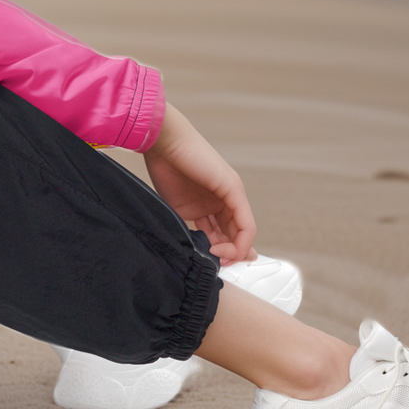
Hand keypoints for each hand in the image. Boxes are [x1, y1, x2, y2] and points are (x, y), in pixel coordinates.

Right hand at [141, 103, 256, 264]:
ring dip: (235, 251)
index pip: (224, 234)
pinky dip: (240, 241)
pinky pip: (245, 223)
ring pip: (243, 232)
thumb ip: (190, 228)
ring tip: (219, 259)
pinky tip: (226, 250)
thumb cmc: (164, 169)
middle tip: (220, 267)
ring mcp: (232, 194)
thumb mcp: (176, 208)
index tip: (213, 265)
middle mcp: (224, 200)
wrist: (163, 142)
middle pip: (235, 235)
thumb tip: (197, 254)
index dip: (222, 253)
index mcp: (210, 204)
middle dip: (231, 255)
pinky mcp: (234, 190)